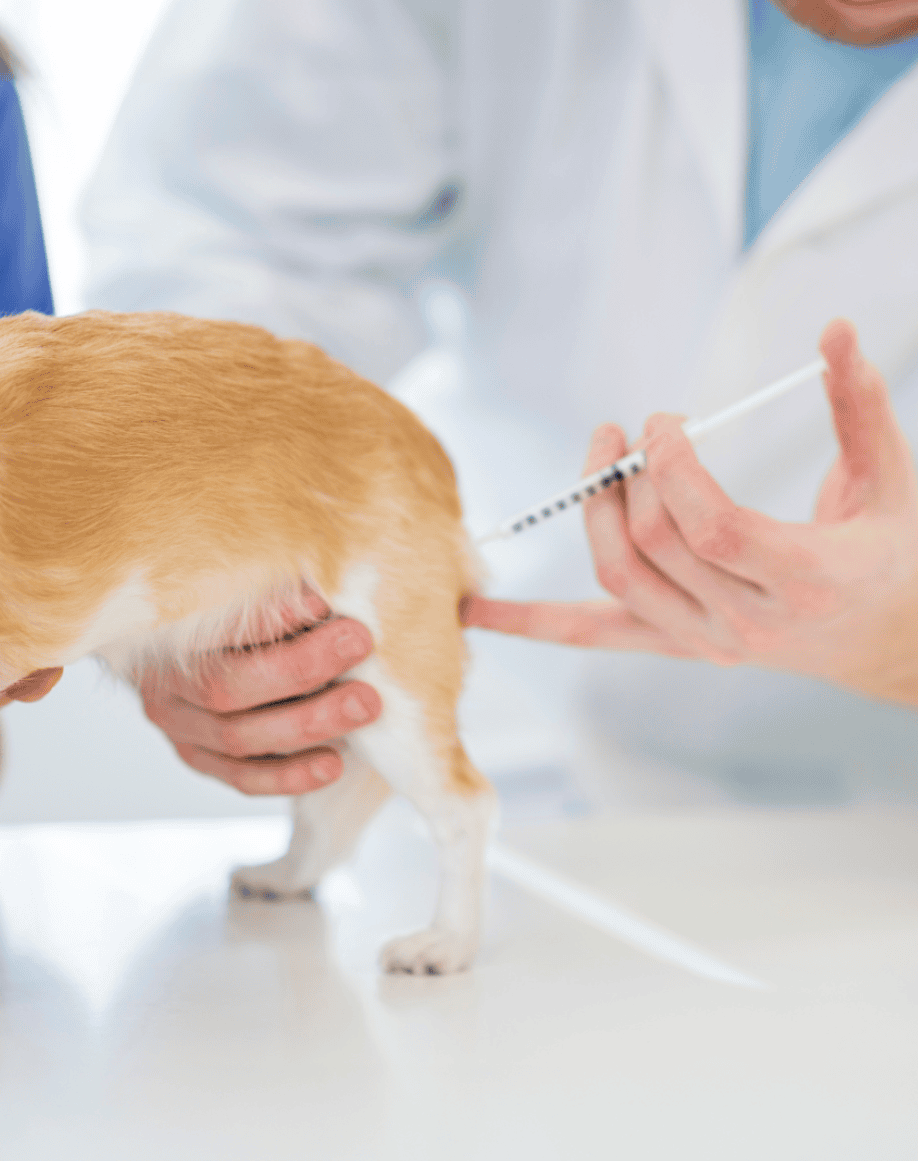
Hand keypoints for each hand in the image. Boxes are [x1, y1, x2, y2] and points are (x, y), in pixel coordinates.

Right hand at [140, 591, 380, 793]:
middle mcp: (164, 687)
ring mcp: (180, 731)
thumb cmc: (224, 619)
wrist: (187, 659)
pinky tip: (334, 763)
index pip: (212, 625)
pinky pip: (244, 778)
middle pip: (226, 685)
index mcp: (163, 635)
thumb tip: (325, 590)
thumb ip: (270, 597)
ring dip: (309, 722)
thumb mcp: (236, 597)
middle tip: (358, 643)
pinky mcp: (202, 762)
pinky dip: (291, 775)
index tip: (322, 601)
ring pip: (239, 737)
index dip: (268, 617)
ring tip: (365, 703)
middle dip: (300, 666)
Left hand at [462, 319, 917, 704]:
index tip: (663, 421)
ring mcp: (704, 641)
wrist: (889, 639)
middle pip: (654, 547)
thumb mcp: (889, 477)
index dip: (672, 467)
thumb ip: (858, 405)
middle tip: (629, 432)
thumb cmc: (891, 553)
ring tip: (601, 460)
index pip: (709, 527)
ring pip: (618, 578)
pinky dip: (531, 622)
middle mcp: (745, 622)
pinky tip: (473, 613)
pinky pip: (592, 634)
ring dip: (592, 513)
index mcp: (801, 579)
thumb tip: (835, 329)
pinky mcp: (675, 644)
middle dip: (628, 479)